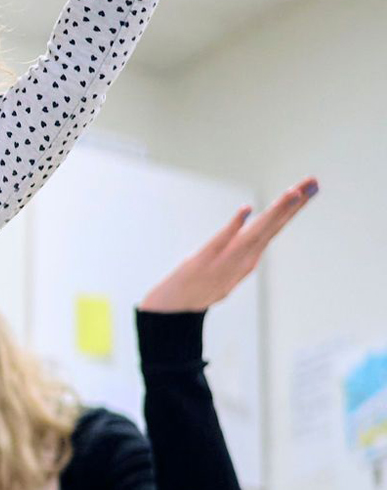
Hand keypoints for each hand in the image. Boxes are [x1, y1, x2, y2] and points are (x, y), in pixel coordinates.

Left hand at [139, 177, 315, 312]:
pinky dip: (235, 225)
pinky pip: (222, 239)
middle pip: (273, 225)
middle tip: (313, 182)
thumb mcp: (230, 268)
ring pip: (255, 232)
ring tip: (293, 192)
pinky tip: (246, 209)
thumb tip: (252, 230)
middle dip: (294, 204)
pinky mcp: (205, 259)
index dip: (295, 207)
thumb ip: (244, 251)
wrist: (176, 307)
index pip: (276, 225)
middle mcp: (244, 256)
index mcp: (250, 255)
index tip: (312, 186)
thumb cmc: (202, 285)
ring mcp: (226, 259)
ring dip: (274, 213)